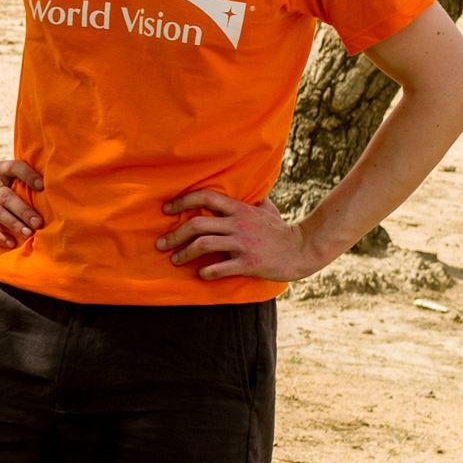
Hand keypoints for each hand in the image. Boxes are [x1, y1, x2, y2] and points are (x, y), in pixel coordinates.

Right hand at [0, 159, 43, 249]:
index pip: (14, 168)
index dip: (28, 175)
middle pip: (6, 196)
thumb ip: (25, 181)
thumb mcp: (8, 176)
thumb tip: (54, 196)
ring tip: (29, 233)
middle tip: (39, 223)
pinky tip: (10, 242)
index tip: (42, 187)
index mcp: (0, 170)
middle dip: (23, 210)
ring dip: (14, 223)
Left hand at [157, 189, 310, 281]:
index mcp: (239, 209)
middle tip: (160, 244)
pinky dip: (206, 272)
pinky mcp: (249, 263)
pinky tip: (200, 274)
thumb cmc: (280, 230)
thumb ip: (252, 198)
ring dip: (184, 253)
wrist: (301, 250)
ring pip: (204, 245)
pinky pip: (220, 268)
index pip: (206, 197)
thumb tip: (247, 188)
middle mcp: (238, 224)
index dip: (183, 200)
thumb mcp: (267, 209)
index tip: (166, 209)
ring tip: (175, 260)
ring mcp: (243, 244)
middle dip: (174, 234)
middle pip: (197, 224)